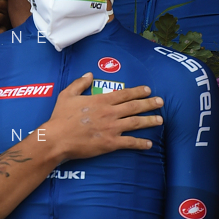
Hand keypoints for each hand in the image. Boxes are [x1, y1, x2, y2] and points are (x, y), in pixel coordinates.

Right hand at [45, 74, 163, 160]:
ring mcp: (112, 128)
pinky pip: (129, 143)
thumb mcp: (67, 95)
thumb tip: (90, 74)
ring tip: (160, 120)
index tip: (148, 90)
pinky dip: (140, 143)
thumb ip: (79, 83)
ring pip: (135, 123)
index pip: (124, 94)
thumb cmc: (60, 117)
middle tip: (161, 102)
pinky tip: (149, 144)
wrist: (57, 138)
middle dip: (149, 104)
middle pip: (134, 107)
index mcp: (101, 100)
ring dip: (149, 121)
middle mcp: (110, 113)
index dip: (138, 91)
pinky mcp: (110, 143)